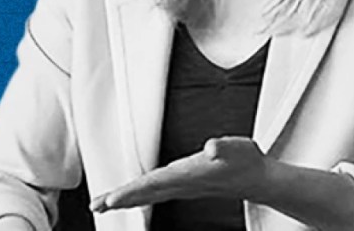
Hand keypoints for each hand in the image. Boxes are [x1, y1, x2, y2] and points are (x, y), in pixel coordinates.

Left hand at [90, 136, 268, 212]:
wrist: (257, 179)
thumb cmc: (247, 161)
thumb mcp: (238, 147)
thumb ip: (225, 147)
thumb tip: (212, 147)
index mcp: (189, 175)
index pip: (154, 184)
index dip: (131, 192)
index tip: (112, 199)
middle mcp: (182, 184)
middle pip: (145, 194)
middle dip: (120, 200)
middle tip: (97, 205)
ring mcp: (182, 187)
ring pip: (148, 195)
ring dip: (125, 199)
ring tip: (103, 204)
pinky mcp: (184, 186)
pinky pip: (155, 193)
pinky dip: (139, 195)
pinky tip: (131, 197)